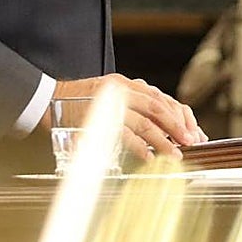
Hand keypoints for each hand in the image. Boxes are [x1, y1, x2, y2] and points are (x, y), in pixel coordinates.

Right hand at [51, 75, 207, 161]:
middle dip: (177, 126)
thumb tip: (160, 128)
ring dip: (163, 141)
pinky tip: (148, 157)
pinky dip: (139, 146)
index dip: (179, 116)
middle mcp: (122, 90)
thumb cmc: (81, 103)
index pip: (161, 99)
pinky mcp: (99, 119)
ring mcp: (111, 104)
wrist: (50, 100)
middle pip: (158, 107)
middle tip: (190, 141)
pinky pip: (124, 133)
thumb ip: (133, 107)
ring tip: (175, 155)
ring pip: (145, 122)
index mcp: (127, 85)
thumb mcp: (111, 98)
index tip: (192, 132)